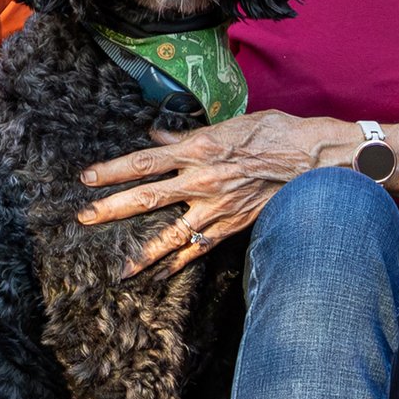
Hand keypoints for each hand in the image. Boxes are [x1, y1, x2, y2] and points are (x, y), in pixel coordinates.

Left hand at [77, 109, 353, 273]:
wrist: (314, 161)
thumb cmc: (276, 134)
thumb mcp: (231, 123)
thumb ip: (190, 134)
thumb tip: (157, 137)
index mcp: (199, 149)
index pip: (145, 161)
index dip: (113, 170)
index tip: (88, 178)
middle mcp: (202, 181)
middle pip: (146, 197)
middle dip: (112, 208)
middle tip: (84, 218)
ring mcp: (216, 208)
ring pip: (170, 234)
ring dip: (142, 252)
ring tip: (120, 268)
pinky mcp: (231, 226)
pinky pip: (199, 249)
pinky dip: (179, 263)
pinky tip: (161, 275)